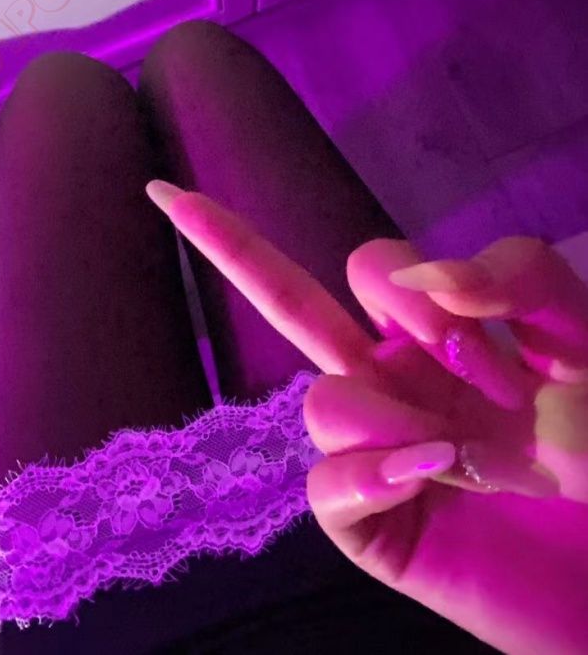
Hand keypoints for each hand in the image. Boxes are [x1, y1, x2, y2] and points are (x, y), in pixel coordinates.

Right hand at [146, 181, 587, 653]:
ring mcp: (382, 450)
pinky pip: (325, 487)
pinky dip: (366, 474)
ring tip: (454, 448)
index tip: (505, 330)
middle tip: (240, 235)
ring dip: (376, 406)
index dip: (444, 280)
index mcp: (447, 335)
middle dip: (232, 248)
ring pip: (320, 399)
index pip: (387, 266)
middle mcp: (400, 381)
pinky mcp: (375, 524)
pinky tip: (423, 474)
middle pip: (296, 300)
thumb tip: (430, 286)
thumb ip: (527, 287)